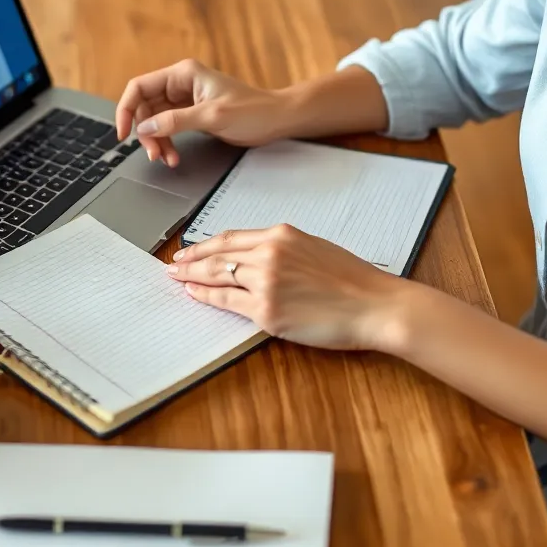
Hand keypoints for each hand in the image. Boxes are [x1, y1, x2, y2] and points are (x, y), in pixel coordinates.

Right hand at [115, 60, 289, 166]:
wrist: (276, 120)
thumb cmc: (252, 110)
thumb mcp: (212, 116)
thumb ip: (176, 121)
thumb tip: (146, 126)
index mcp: (183, 74)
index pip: (140, 87)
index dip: (126, 109)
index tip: (123, 133)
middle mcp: (181, 83)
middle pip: (145, 107)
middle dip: (146, 132)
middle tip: (154, 154)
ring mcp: (185, 100)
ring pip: (155, 121)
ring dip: (156, 141)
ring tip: (167, 159)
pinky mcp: (192, 114)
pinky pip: (168, 128)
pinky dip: (167, 143)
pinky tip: (174, 156)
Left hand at [167, 224, 405, 349]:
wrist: (373, 304)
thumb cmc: (352, 280)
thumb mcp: (314, 248)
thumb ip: (282, 250)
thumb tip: (253, 259)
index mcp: (282, 234)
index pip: (231, 237)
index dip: (206, 244)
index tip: (190, 249)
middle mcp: (269, 253)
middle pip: (217, 254)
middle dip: (190, 259)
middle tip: (173, 264)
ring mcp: (265, 282)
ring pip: (217, 276)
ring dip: (192, 278)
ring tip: (176, 279)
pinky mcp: (266, 311)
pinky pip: (226, 302)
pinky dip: (205, 298)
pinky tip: (194, 295)